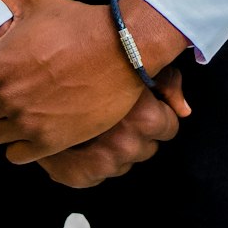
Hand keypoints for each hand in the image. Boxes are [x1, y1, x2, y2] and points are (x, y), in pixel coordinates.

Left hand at [0, 0, 146, 163]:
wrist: (121, 50)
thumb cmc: (76, 25)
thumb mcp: (34, 1)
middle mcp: (6, 98)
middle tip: (6, 90)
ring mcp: (28, 123)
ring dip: (4, 124)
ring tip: (21, 108)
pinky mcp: (50, 142)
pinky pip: (17, 155)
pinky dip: (22, 144)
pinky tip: (34, 126)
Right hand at [36, 65, 190, 187]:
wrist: (44, 66)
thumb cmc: (91, 52)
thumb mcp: (135, 59)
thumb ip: (167, 81)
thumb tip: (184, 110)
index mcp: (145, 117)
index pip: (169, 127)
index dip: (158, 113)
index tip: (142, 103)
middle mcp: (126, 143)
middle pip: (146, 149)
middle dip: (136, 133)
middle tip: (117, 113)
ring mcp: (99, 161)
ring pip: (121, 164)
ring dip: (112, 149)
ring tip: (97, 124)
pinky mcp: (72, 171)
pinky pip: (92, 175)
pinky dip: (86, 163)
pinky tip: (81, 141)